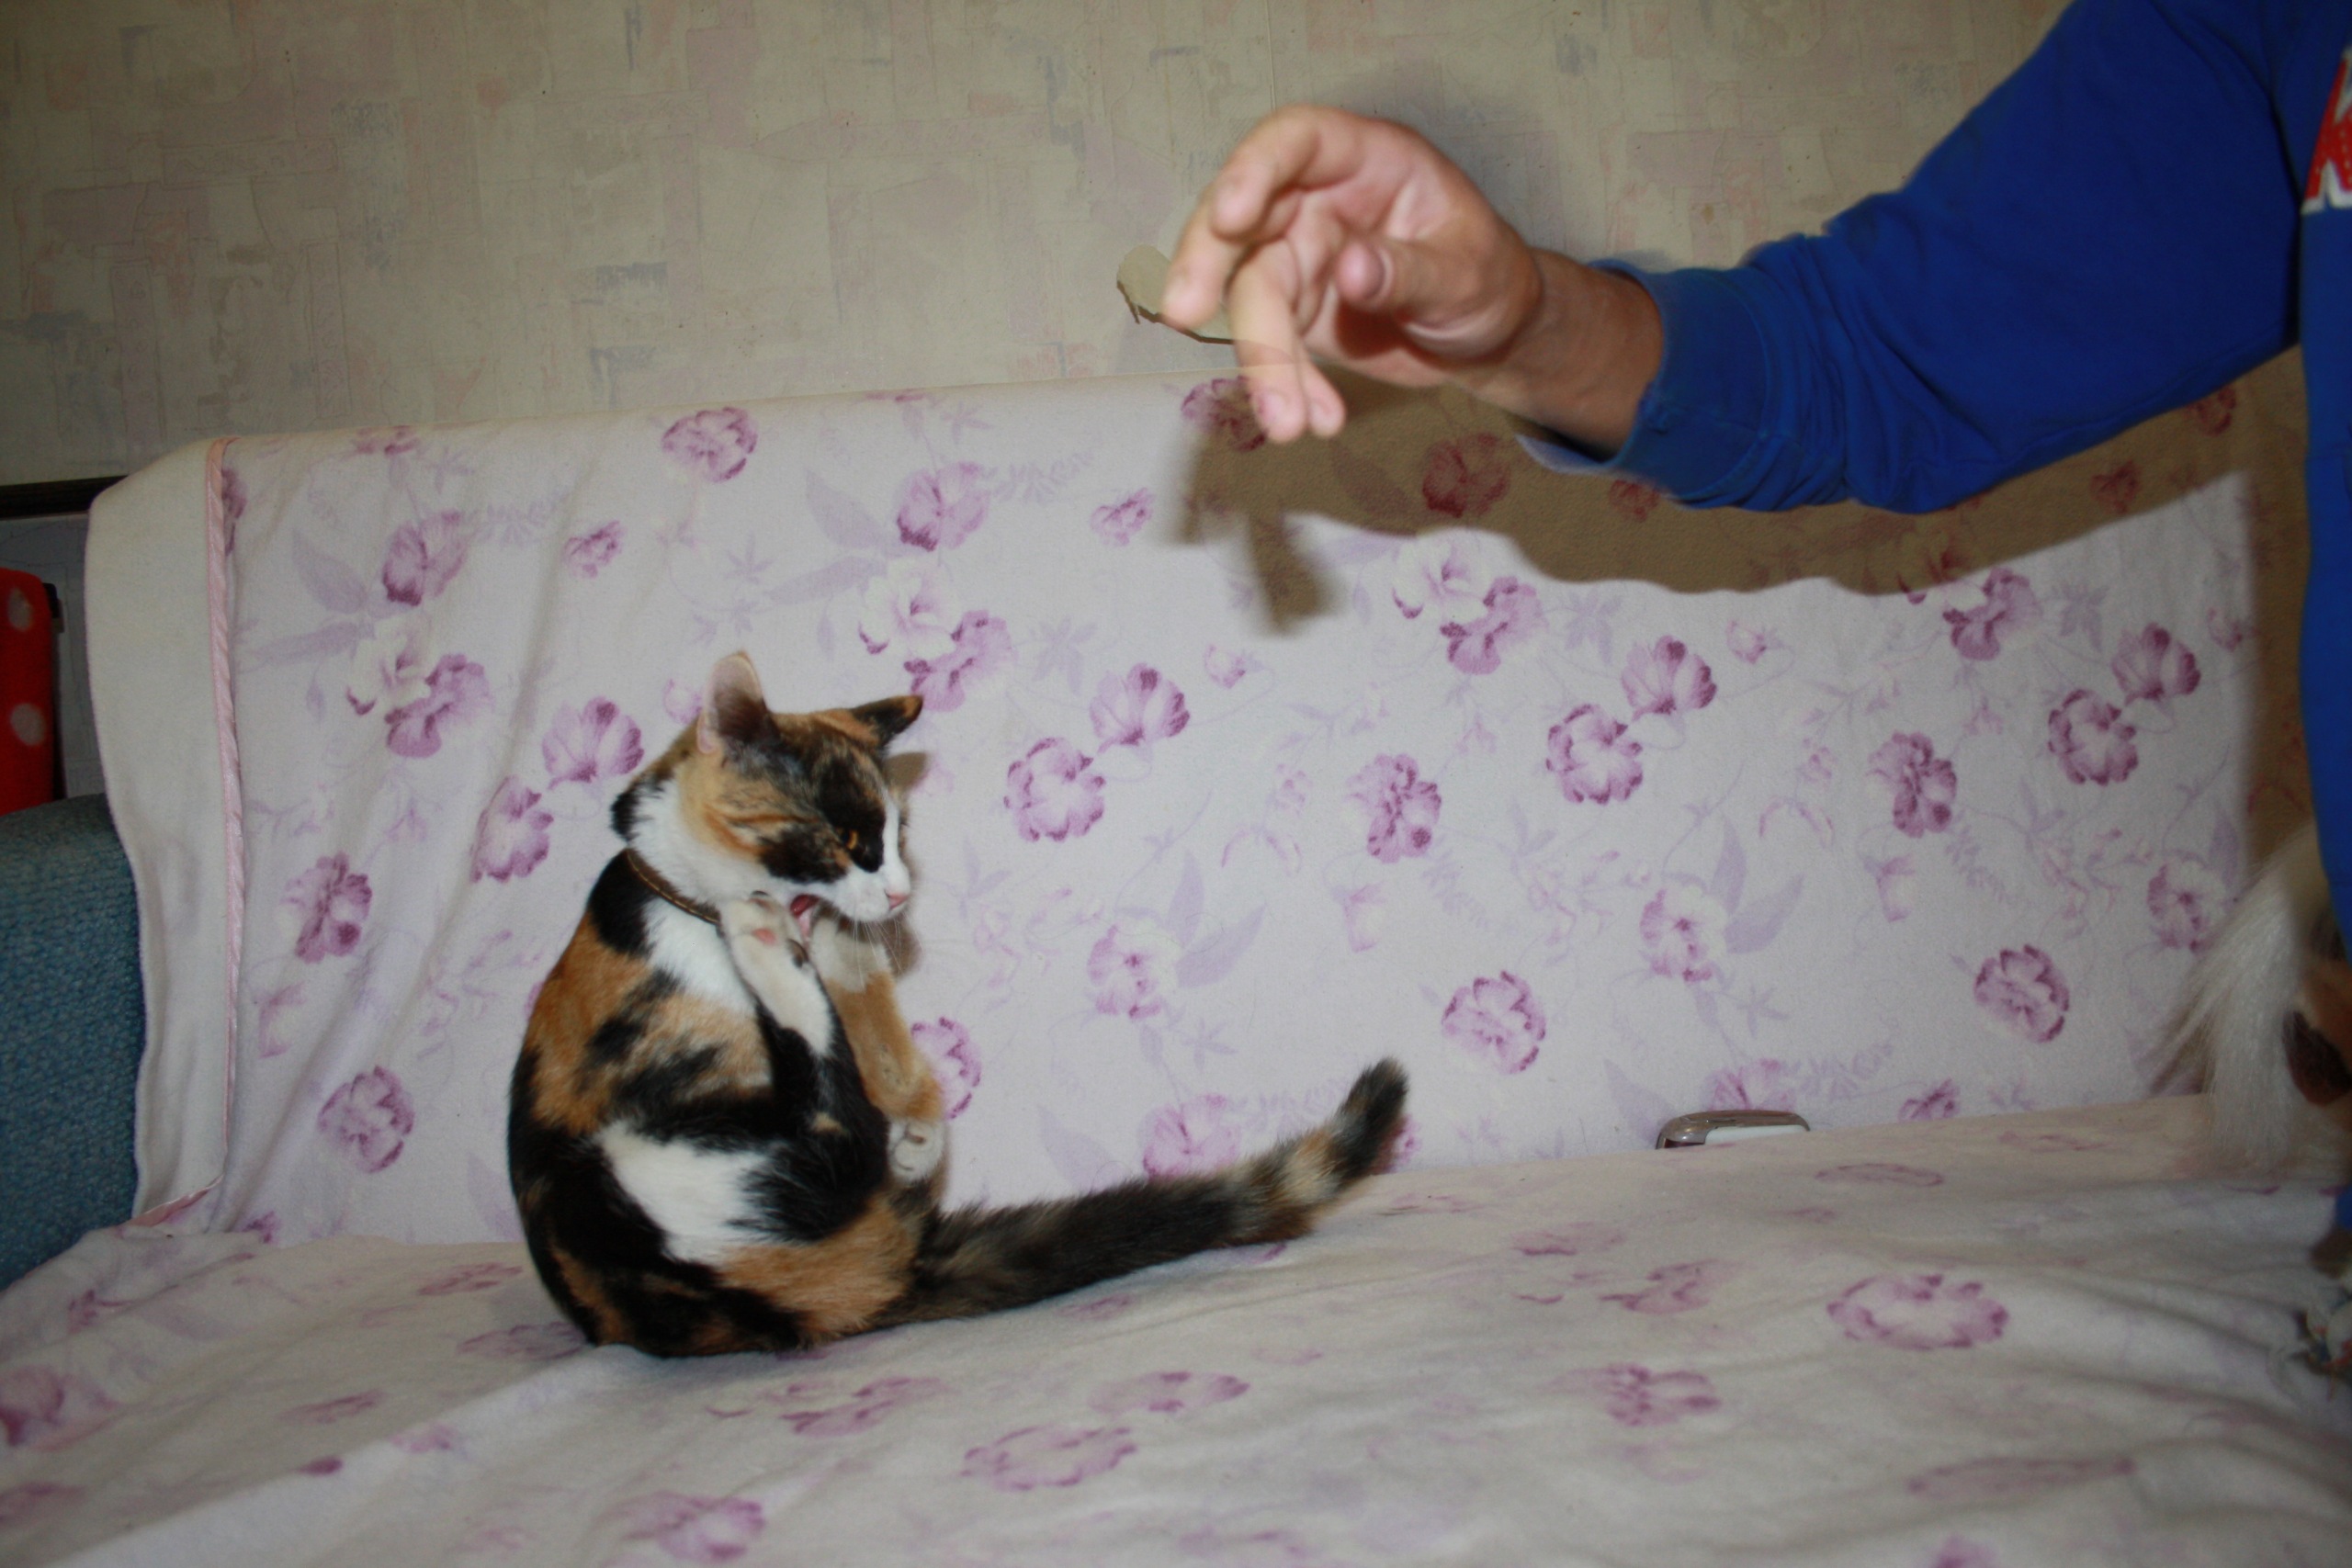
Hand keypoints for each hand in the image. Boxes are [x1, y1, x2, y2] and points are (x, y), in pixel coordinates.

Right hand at [1162, 105, 1659, 451]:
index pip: (1295, 142)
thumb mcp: (1468, 273)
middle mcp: (1318, 201)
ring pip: (1250, 298)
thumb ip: (1410, 271)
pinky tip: (1318, 420)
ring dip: (1262, 361)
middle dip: (1210, 265)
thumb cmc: (1487, 278)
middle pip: (1244, 221)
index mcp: (1365, 161)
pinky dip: (1287, 388)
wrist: (1488, 336)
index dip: (1253, 169)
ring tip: (1289, 423)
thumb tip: (1350, 270)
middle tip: (1185, 312)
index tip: (1229, 215)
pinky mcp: (1292, 314)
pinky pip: (1272, 349)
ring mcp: (1299, 258)